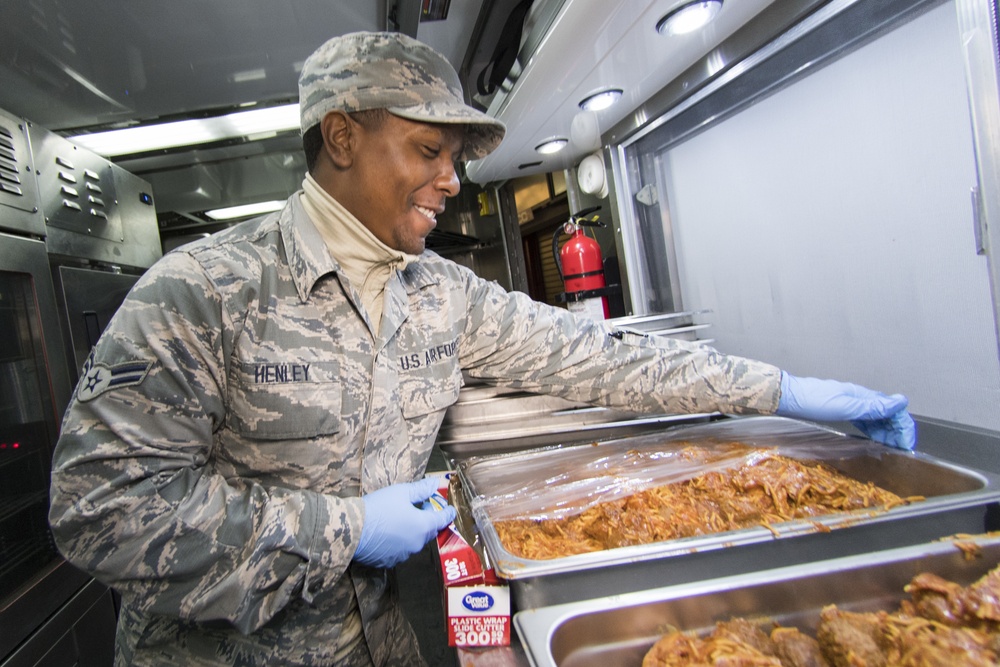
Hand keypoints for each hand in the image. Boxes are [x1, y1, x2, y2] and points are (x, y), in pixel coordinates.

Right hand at [354, 478, 455, 568]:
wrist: (352, 529)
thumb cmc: (378, 508)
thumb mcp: (401, 492)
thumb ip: (421, 489)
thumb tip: (435, 484)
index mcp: (423, 526)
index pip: (442, 519)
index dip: (448, 513)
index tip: (451, 510)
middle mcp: (417, 543)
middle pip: (429, 531)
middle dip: (429, 520)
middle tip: (420, 507)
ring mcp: (404, 554)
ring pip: (415, 541)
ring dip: (414, 531)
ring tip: (402, 518)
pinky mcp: (390, 561)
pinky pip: (401, 550)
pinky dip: (400, 541)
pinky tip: (390, 532)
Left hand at [776, 372, 916, 449]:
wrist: (787, 398)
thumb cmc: (811, 401)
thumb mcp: (844, 407)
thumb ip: (872, 407)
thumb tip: (901, 401)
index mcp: (863, 395)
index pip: (895, 410)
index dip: (904, 428)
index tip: (906, 445)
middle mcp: (860, 398)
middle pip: (888, 414)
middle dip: (898, 432)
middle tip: (899, 450)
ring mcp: (852, 403)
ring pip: (878, 418)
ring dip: (887, 433)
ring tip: (889, 449)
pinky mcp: (843, 410)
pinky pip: (865, 421)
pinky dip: (874, 431)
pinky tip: (873, 440)